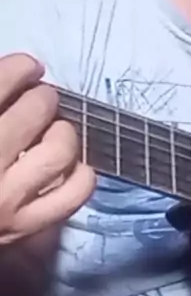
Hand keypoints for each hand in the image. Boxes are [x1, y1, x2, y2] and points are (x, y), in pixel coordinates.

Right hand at [0, 53, 95, 242]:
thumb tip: (15, 72)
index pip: (2, 83)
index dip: (20, 68)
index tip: (26, 68)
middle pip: (35, 110)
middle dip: (40, 97)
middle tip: (36, 101)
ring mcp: (5, 200)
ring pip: (59, 149)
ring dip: (61, 131)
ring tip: (50, 131)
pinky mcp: (22, 227)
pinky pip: (72, 194)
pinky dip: (79, 174)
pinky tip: (66, 166)